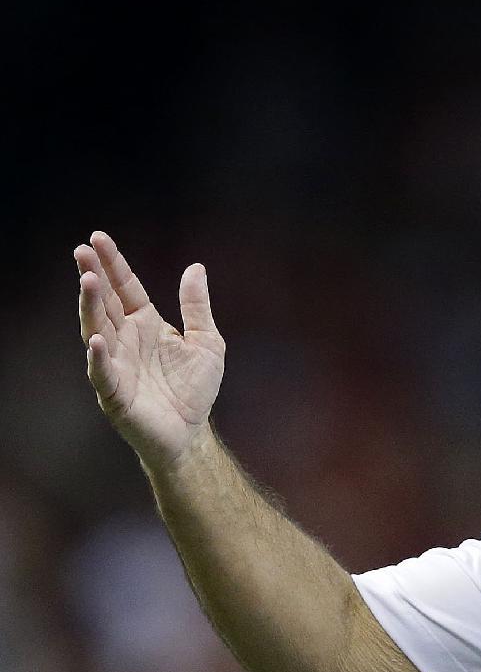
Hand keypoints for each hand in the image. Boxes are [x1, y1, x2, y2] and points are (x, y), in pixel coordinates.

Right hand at [75, 231, 225, 471]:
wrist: (192, 434)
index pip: (125, 288)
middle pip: (105, 303)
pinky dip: (99, 358)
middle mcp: (125, 340)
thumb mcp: (207, 343)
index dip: (113, 264)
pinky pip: (103, 373)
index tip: (98, 238)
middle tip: (82, 252)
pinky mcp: (115, 394)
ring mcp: (116, 365)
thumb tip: (196, 268)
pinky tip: (97, 341)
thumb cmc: (195, 389)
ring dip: (91, 307)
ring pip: (97, 330)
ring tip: (88, 281)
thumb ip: (197, 307)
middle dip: (94, 278)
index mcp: (145, 324)